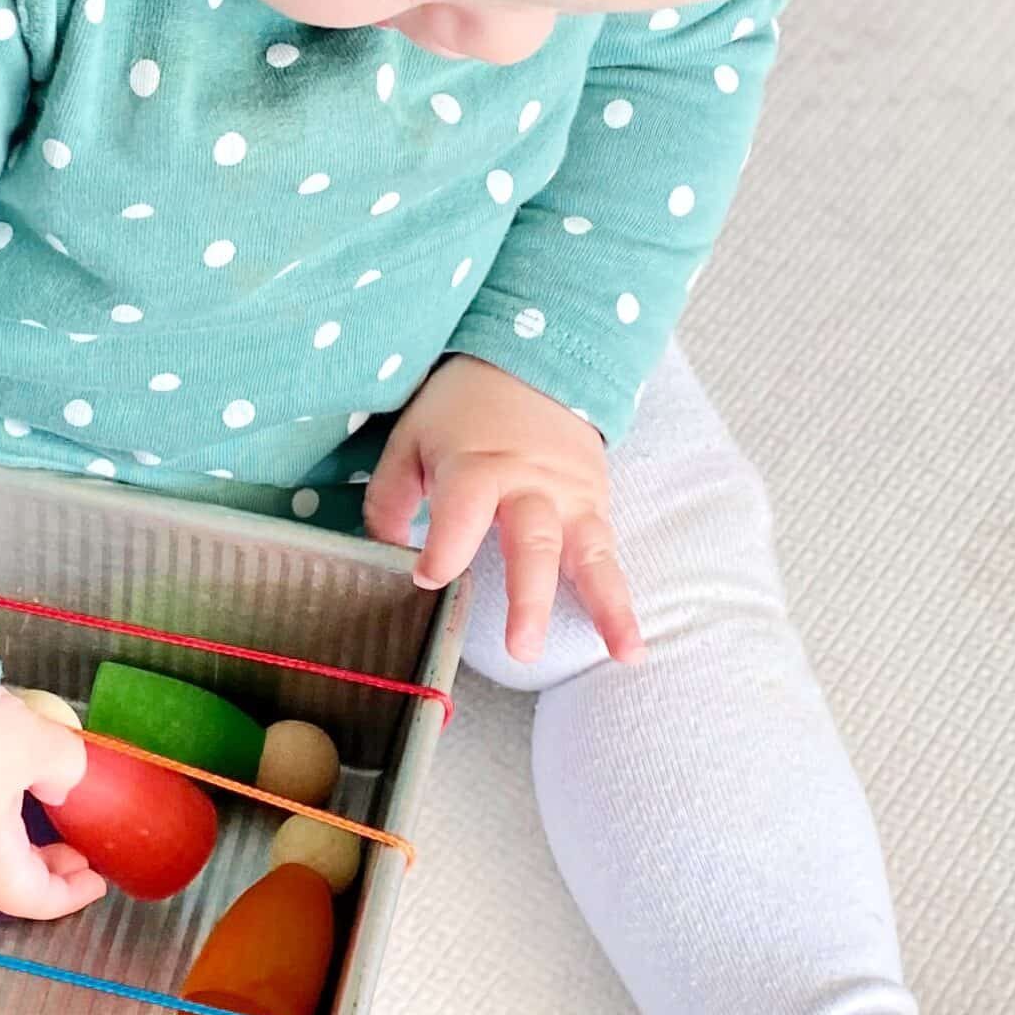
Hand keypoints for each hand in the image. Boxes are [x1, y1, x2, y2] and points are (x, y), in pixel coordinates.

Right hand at [0, 685, 105, 920]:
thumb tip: (60, 787)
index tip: (96, 880)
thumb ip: (65, 771)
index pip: (27, 898)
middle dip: (42, 864)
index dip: (66, 895)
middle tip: (75, 846)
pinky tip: (0, 766)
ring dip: (14, 830)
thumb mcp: (39, 746)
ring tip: (43, 800)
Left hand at [364, 355, 645, 667]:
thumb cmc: (462, 411)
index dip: (444, 548)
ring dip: (602, 606)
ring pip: (587, 555)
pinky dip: (622, 604)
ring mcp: (570, 499)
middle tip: (522, 649)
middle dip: (528, 597)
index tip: (425, 576)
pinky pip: (608, 560)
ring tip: (617, 653)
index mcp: (476, 465)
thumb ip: (390, 498)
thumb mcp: (412, 439)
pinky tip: (630, 649)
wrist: (534, 360)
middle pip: (532, 543)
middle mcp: (529, 486)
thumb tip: (383, 555)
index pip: (462, 513)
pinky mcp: (595, 508)